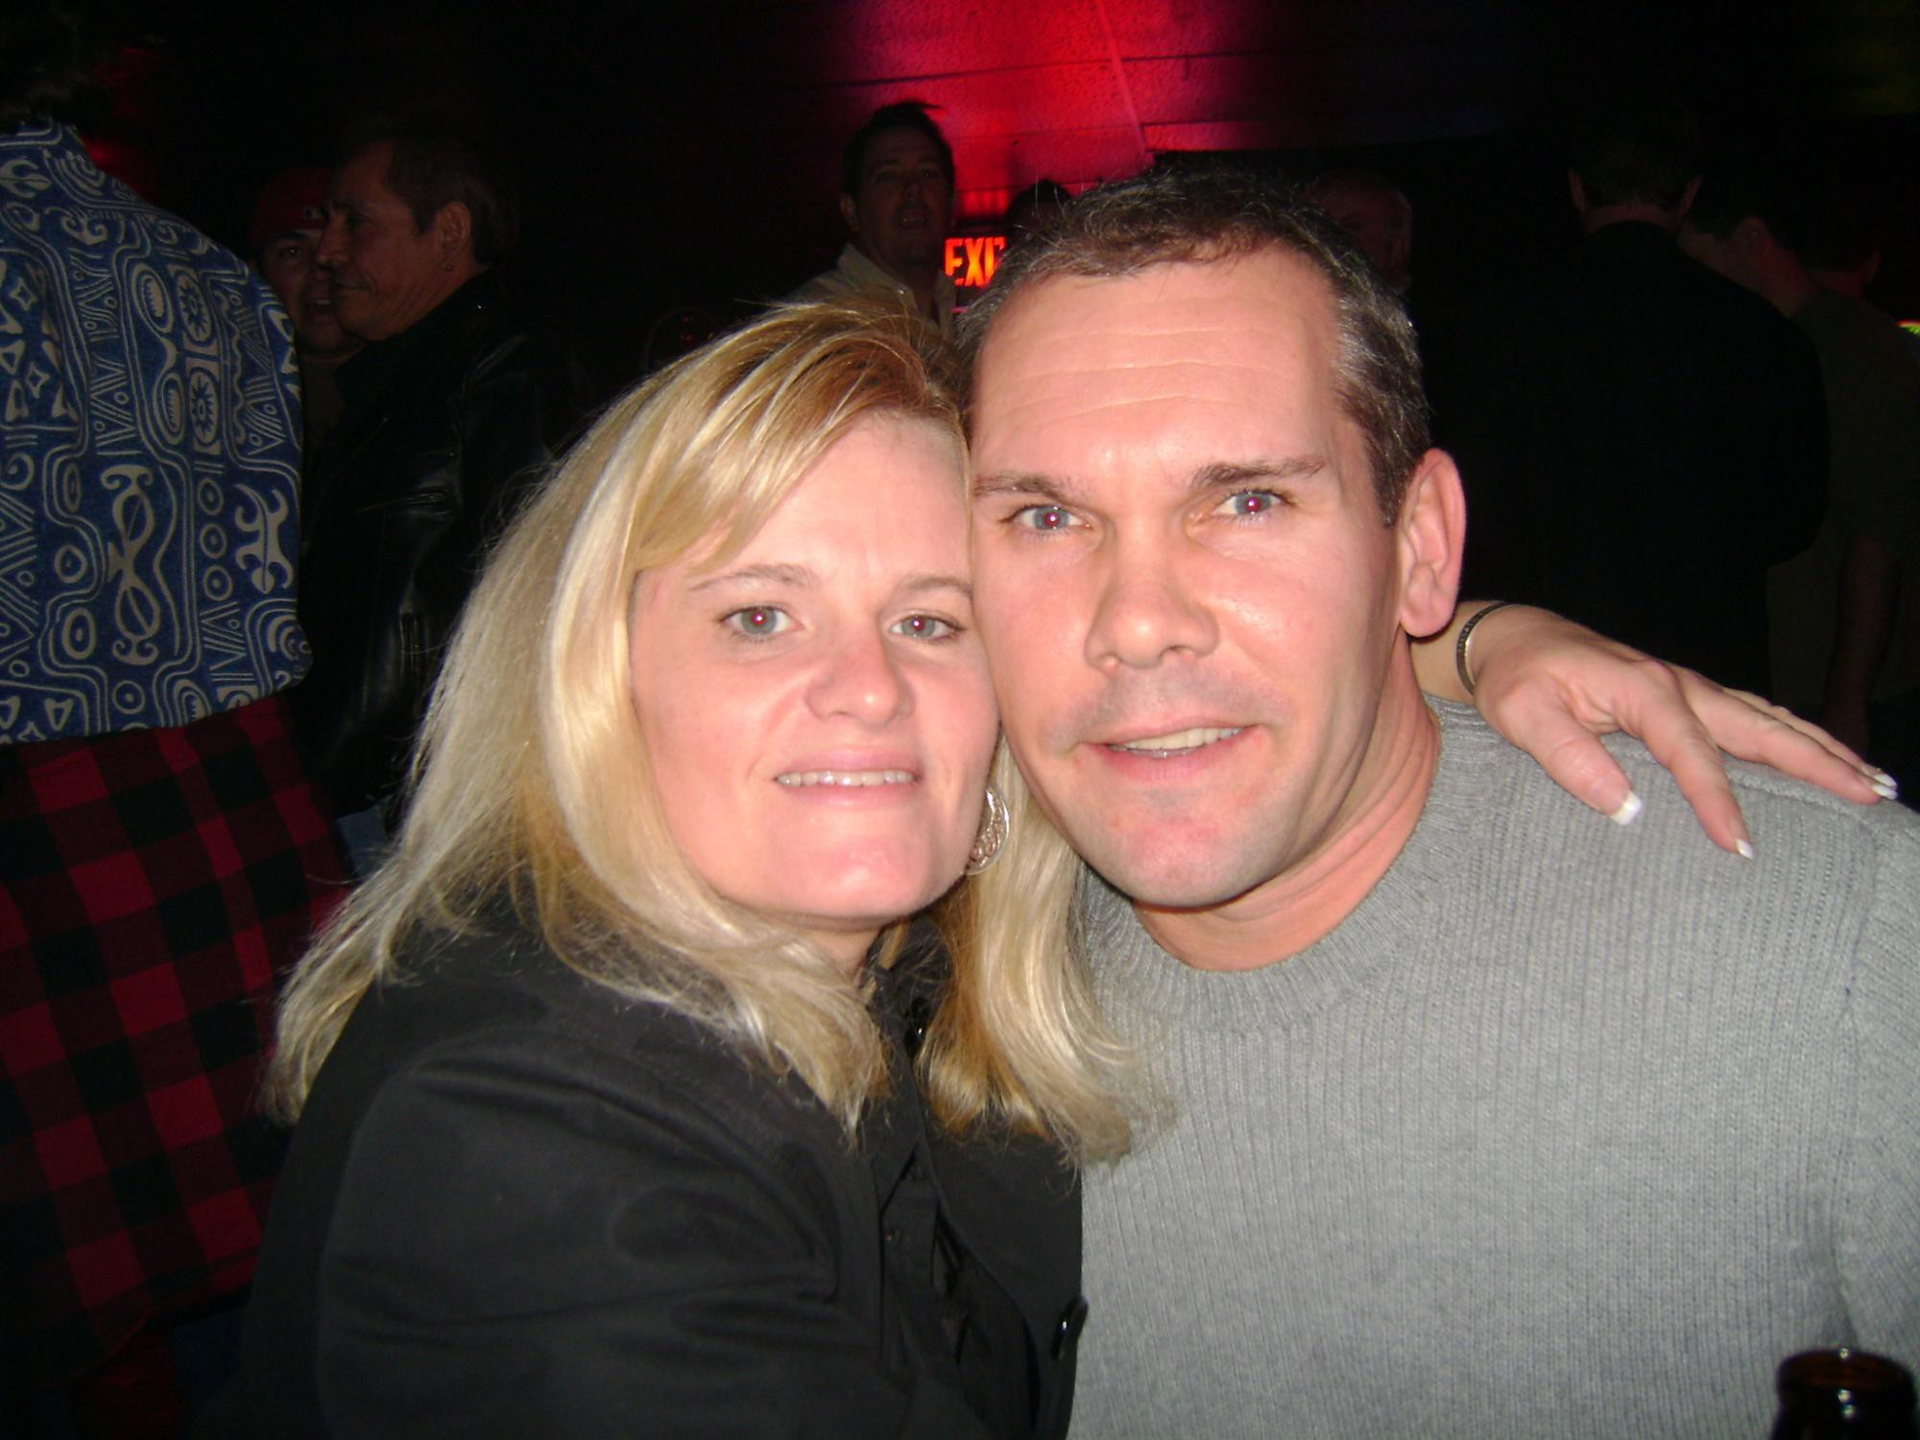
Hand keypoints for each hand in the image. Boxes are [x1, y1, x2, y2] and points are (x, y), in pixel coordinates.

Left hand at [1433, 604, 1894, 854]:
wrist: (1510, 639)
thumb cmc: (1514, 678)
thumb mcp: (1524, 717)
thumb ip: (1570, 758)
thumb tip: (1626, 808)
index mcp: (1642, 690)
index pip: (1691, 753)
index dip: (1717, 801)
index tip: (1740, 847)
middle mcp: (1677, 685)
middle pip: (1759, 727)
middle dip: (1817, 762)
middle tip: (1870, 795)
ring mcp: (1687, 688)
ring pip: (1766, 719)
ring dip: (1819, 748)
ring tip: (1871, 781)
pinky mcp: (1685, 697)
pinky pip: (1750, 718)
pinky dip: (1792, 736)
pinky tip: (1823, 757)